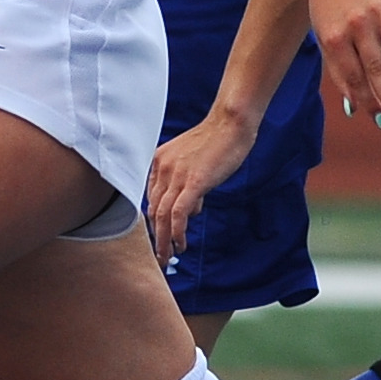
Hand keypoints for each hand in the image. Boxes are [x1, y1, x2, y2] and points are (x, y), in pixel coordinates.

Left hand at [146, 109, 261, 264]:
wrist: (230, 124)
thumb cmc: (216, 140)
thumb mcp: (193, 162)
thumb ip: (187, 184)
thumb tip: (191, 210)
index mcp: (158, 161)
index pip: (150, 198)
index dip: (153, 221)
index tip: (158, 237)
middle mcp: (162, 168)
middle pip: (152, 210)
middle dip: (155, 236)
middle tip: (160, 255)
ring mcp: (176, 175)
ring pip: (162, 216)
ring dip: (164, 240)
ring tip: (169, 256)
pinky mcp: (193, 182)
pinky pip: (178, 214)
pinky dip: (177, 233)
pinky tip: (181, 244)